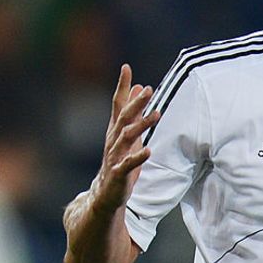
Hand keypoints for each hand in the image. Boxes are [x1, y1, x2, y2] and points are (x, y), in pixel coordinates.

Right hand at [92, 64, 159, 211]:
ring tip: (157, 115)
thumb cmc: (120, 162)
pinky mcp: (118, 174)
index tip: (127, 67)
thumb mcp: (128, 135)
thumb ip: (134, 113)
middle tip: (148, 90)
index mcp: (116, 130)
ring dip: (141, 125)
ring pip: (126, 138)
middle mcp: (113, 140)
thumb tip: (141, 88)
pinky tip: (148, 150)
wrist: (105, 194)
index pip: (118, 104)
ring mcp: (115, 157)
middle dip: (135, 103)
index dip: (122, 86)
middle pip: (123, 118)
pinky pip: (127, 164)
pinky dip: (137, 157)